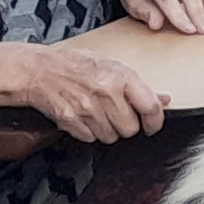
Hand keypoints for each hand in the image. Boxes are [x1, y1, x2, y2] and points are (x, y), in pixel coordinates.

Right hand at [0, 42, 169, 143]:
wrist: (39, 70)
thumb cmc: (75, 64)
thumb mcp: (112, 66)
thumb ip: (139, 86)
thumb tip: (164, 100)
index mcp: (121, 77)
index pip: (151, 108)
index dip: (156, 122)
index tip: (154, 125)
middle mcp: (106, 94)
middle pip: (130, 129)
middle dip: (127, 125)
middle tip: (118, 114)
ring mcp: (87, 109)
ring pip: (111, 137)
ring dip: (108, 130)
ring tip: (99, 114)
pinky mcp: (71, 121)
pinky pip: (90, 138)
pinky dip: (90, 132)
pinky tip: (84, 117)